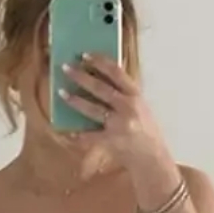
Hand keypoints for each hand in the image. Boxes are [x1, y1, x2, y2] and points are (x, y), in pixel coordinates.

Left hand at [59, 54, 168, 169]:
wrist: (153, 158)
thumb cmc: (146, 130)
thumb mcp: (140, 106)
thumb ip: (124, 93)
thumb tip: (100, 76)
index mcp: (136, 96)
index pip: (117, 73)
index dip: (100, 61)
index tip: (85, 55)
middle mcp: (128, 108)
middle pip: (101, 88)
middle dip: (81, 77)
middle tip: (65, 67)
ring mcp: (118, 125)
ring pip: (92, 109)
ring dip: (75, 100)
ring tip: (61, 92)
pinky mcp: (110, 142)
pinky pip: (89, 136)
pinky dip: (77, 134)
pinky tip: (67, 131)